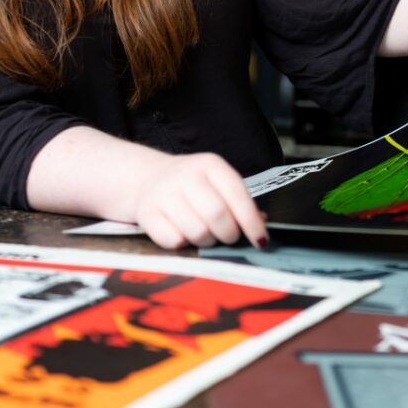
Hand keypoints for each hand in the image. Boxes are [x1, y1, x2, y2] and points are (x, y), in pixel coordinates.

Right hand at [129, 152, 268, 250]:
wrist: (146, 177)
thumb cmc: (191, 185)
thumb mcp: (216, 182)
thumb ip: (238, 201)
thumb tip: (261, 223)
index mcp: (210, 165)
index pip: (237, 195)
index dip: (251, 222)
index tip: (261, 241)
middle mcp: (186, 175)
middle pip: (217, 216)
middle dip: (229, 234)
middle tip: (228, 236)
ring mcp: (164, 193)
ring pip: (198, 232)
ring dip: (206, 241)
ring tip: (204, 233)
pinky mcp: (147, 213)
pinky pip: (174, 241)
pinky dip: (182, 243)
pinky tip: (182, 232)